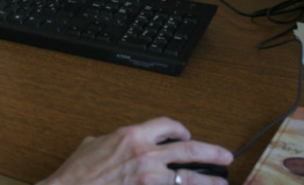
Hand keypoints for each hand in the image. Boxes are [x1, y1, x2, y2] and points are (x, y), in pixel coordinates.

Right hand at [40, 117, 232, 184]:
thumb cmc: (77, 174)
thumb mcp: (93, 145)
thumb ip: (111, 141)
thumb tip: (117, 144)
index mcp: (131, 136)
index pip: (167, 125)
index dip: (181, 129)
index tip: (186, 136)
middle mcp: (145, 155)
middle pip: (189, 151)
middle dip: (212, 152)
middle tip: (225, 156)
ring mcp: (148, 179)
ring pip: (188, 179)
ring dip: (208, 181)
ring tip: (220, 182)